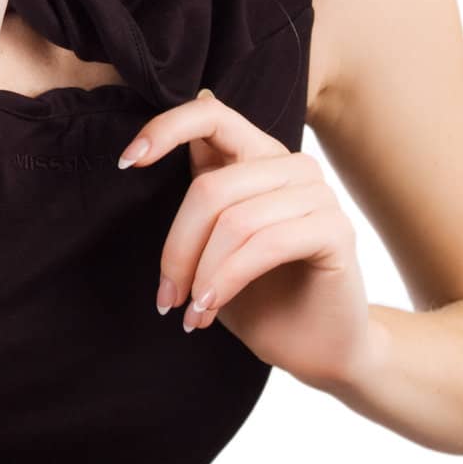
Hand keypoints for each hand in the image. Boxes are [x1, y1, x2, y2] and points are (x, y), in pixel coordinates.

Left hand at [119, 88, 373, 390]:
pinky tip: (211, 307)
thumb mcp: (213, 241)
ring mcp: (319, 194)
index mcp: (258, 156)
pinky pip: (267, 243)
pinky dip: (229, 278)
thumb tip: (157, 138)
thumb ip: (199, 194)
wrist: (314, 348)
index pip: (210, 115)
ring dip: (203, 274)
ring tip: (192, 312)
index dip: (164, 129)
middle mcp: (292, 165)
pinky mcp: (336, 230)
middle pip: (211, 188)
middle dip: (177, 249)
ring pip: (235, 219)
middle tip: (166, 297)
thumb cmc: (259, 295)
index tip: (125, 163)